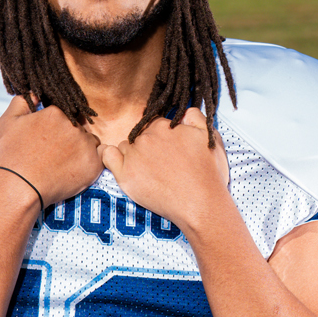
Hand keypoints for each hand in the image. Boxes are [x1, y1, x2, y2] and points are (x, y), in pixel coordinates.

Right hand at [0, 96, 102, 206]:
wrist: (18, 189)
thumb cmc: (9, 157)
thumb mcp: (7, 122)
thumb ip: (22, 102)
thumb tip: (34, 93)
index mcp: (56, 112)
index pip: (65, 113)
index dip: (57, 125)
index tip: (50, 137)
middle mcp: (73, 125)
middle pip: (78, 127)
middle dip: (69, 137)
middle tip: (54, 154)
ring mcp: (85, 145)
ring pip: (90, 142)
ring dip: (81, 149)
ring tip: (64, 164)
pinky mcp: (93, 165)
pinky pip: (99, 159)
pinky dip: (90, 164)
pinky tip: (75, 171)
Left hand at [99, 109, 229, 237]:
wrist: (201, 204)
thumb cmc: (209, 174)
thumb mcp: (210, 136)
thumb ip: (194, 117)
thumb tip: (183, 112)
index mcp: (163, 126)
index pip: (153, 125)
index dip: (160, 137)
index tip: (167, 151)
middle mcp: (146, 138)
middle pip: (138, 136)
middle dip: (147, 147)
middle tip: (161, 166)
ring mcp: (134, 156)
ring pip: (125, 147)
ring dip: (132, 155)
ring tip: (148, 172)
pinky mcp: (126, 175)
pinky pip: (107, 157)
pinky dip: (108, 155)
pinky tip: (114, 159)